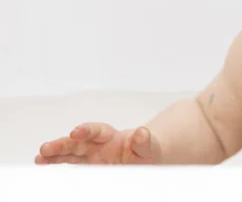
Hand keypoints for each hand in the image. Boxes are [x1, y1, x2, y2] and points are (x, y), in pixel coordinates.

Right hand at [35, 123, 161, 164]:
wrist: (144, 159)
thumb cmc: (145, 151)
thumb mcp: (149, 147)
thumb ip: (144, 141)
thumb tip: (142, 132)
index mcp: (112, 136)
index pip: (97, 130)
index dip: (86, 130)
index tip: (76, 132)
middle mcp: (97, 143)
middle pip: (77, 141)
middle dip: (62, 143)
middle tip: (46, 147)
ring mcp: (90, 154)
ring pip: (69, 151)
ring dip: (54, 153)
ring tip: (39, 156)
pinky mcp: (87, 165)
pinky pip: (69, 162)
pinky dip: (55, 162)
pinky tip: (42, 163)